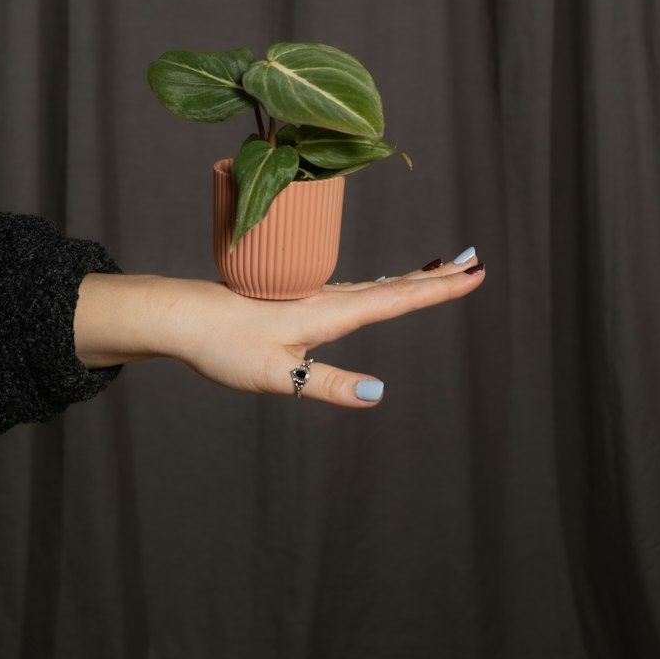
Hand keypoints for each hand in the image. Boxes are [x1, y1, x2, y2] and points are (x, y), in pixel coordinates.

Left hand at [73, 254, 484, 407]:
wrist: (182, 316)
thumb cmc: (224, 346)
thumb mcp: (277, 375)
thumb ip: (328, 385)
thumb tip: (379, 395)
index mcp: (328, 313)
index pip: (396, 299)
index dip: (438, 290)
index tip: (475, 274)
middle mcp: (326, 298)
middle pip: (394, 286)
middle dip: (437, 278)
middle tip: (476, 263)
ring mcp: (313, 297)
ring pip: (376, 285)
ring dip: (415, 279)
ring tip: (444, 271)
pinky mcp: (299, 301)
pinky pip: (357, 289)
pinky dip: (385, 284)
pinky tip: (384, 287)